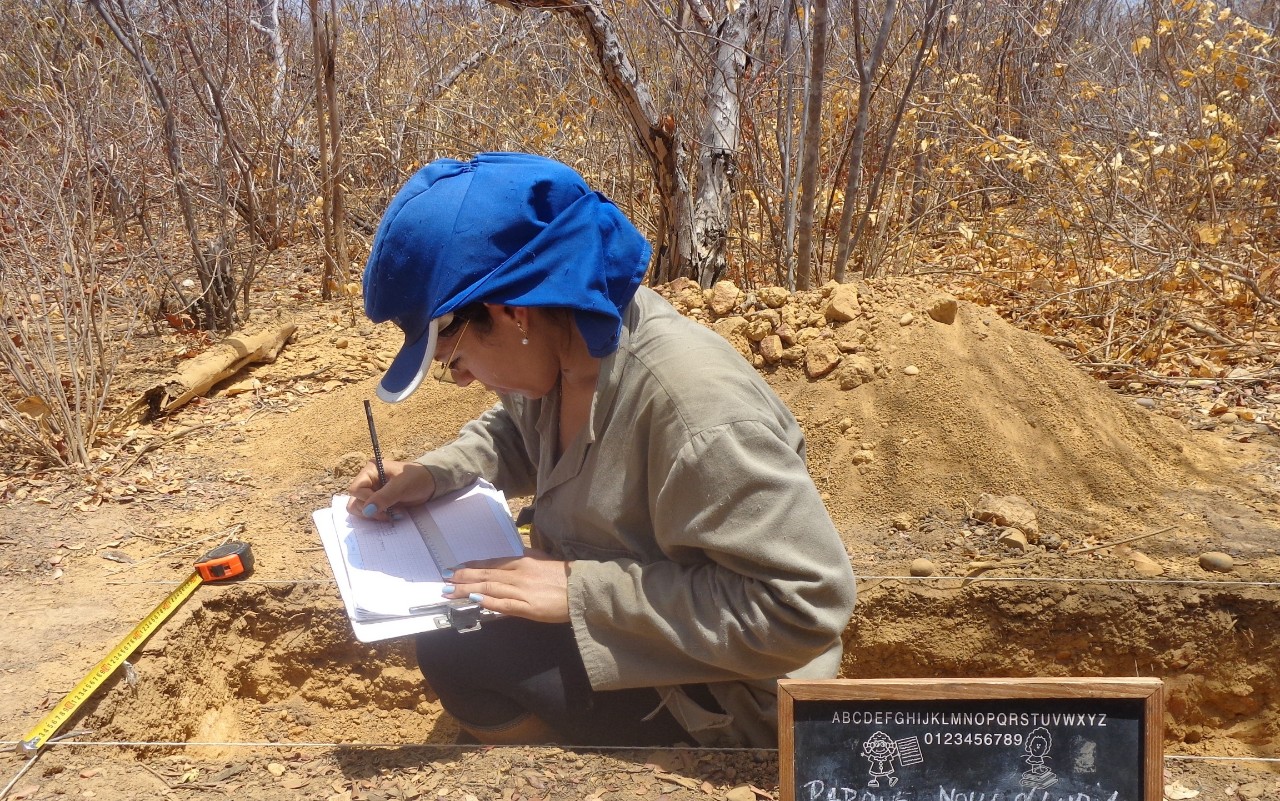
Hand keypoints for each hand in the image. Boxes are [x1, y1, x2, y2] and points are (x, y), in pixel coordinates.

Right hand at [345, 459, 435, 518]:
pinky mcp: (378, 502)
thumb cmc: (417, 478)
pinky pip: (370, 513)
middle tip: (388, 513)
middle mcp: (368, 481)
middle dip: (370, 510)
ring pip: (359, 509)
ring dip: (374, 515)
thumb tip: (367, 511)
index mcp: (370, 471)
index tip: (382, 506)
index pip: (356, 489)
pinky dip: (378, 516)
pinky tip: (392, 514)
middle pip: (355, 501)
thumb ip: (384, 497)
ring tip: (391, 514)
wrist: (430, 483)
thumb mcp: (401, 486)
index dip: (366, 500)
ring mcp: (372, 493)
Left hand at [444, 548, 569, 623]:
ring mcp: (522, 590)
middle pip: (485, 575)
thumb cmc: (563, 575)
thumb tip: (510, 558)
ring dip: (467, 590)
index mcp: (521, 562)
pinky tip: (474, 602)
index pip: (490, 564)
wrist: (582, 588)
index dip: (470, 567)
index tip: (453, 569)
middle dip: (462, 578)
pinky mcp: (528, 607)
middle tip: (443, 580)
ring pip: (489, 589)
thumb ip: (525, 558)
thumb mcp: (541, 560)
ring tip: (450, 592)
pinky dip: (488, 602)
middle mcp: (518, 573)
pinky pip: (504, 604)